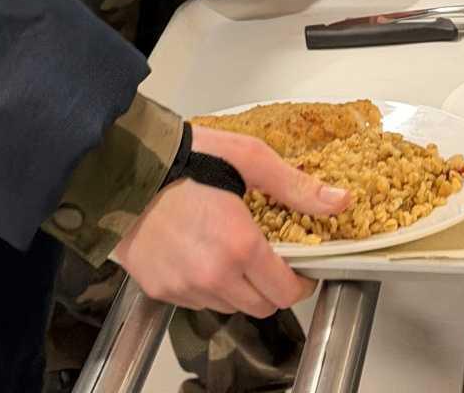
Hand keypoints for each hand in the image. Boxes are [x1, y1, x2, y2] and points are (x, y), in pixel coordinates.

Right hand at [114, 127, 349, 314]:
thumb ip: (296, 186)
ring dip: (237, 286)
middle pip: (260, 306)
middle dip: (271, 286)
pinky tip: (199, 252)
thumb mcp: (249, 158)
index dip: (300, 282)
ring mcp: (185, 287)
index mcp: (239, 244)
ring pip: (228, 306)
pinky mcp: (161, 289)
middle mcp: (213, 275)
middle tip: (266, 255)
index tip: (300, 268)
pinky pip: (196, 301)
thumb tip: (339, 201)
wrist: (124, 168)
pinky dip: (205, 285)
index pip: (286, 291)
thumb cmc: (185, 158)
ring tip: (228, 248)